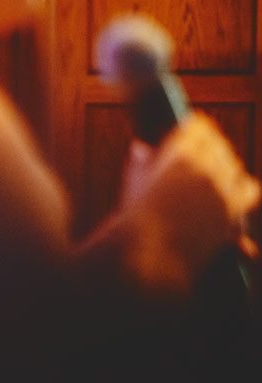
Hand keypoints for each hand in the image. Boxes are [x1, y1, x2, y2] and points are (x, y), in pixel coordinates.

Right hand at [118, 114, 260, 292]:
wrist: (151, 257)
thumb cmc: (134, 222)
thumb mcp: (132, 185)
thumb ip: (141, 163)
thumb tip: (141, 149)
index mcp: (178, 154)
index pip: (199, 126)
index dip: (195, 128)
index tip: (191, 130)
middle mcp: (206, 167)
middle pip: (219, 144)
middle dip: (211, 146)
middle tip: (202, 151)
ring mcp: (222, 189)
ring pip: (235, 165)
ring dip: (226, 166)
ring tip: (215, 172)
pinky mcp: (233, 210)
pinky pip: (249, 188)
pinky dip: (241, 187)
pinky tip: (232, 190)